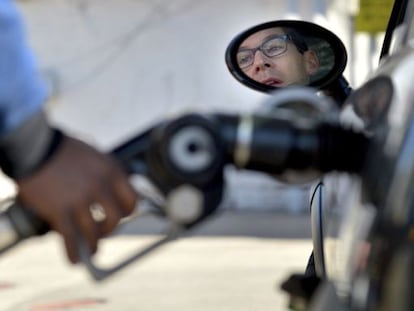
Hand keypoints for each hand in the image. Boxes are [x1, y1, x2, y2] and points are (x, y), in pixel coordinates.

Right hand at [15, 135, 137, 262]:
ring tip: (91, 248)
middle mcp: (100, 186)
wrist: (34, 147)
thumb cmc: (63, 149)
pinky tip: (75, 259)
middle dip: (111, 229)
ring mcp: (80, 200)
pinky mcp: (60, 211)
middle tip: (104, 231)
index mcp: (112, 171)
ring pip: (94, 232)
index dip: (128, 211)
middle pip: (116, 218)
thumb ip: (106, 173)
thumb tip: (113, 193)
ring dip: (94, 244)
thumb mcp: (95, 155)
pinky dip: (73, 252)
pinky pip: (70, 238)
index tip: (123, 216)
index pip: (132, 199)